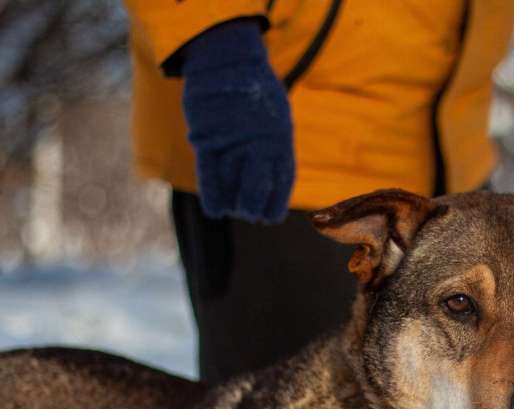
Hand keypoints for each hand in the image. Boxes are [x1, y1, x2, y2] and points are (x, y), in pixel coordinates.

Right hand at [180, 19, 294, 224]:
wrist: (229, 60)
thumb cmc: (256, 90)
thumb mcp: (277, 115)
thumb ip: (275, 144)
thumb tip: (274, 172)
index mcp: (281, 142)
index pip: (281, 184)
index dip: (275, 205)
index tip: (269, 218)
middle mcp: (259, 146)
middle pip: (256, 189)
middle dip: (251, 206)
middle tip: (248, 212)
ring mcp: (232, 143)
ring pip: (232, 185)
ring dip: (232, 203)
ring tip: (232, 210)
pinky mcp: (207, 139)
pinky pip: (209, 174)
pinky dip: (213, 195)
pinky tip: (215, 211)